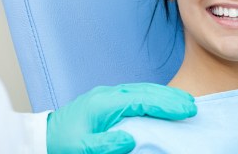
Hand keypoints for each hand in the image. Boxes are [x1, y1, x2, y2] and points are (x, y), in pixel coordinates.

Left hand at [46, 83, 196, 153]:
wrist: (45, 135)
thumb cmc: (63, 143)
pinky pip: (135, 95)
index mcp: (104, 103)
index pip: (142, 100)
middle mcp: (108, 95)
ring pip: (141, 90)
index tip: (186, 109)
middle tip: (193, 105)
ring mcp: (108, 96)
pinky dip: (152, 97)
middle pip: (145, 91)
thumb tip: (131, 138)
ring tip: (183, 102)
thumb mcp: (81, 149)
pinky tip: (161, 103)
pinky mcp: (107, 100)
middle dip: (170, 97)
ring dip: (163, 95)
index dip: (165, 104)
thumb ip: (105, 144)